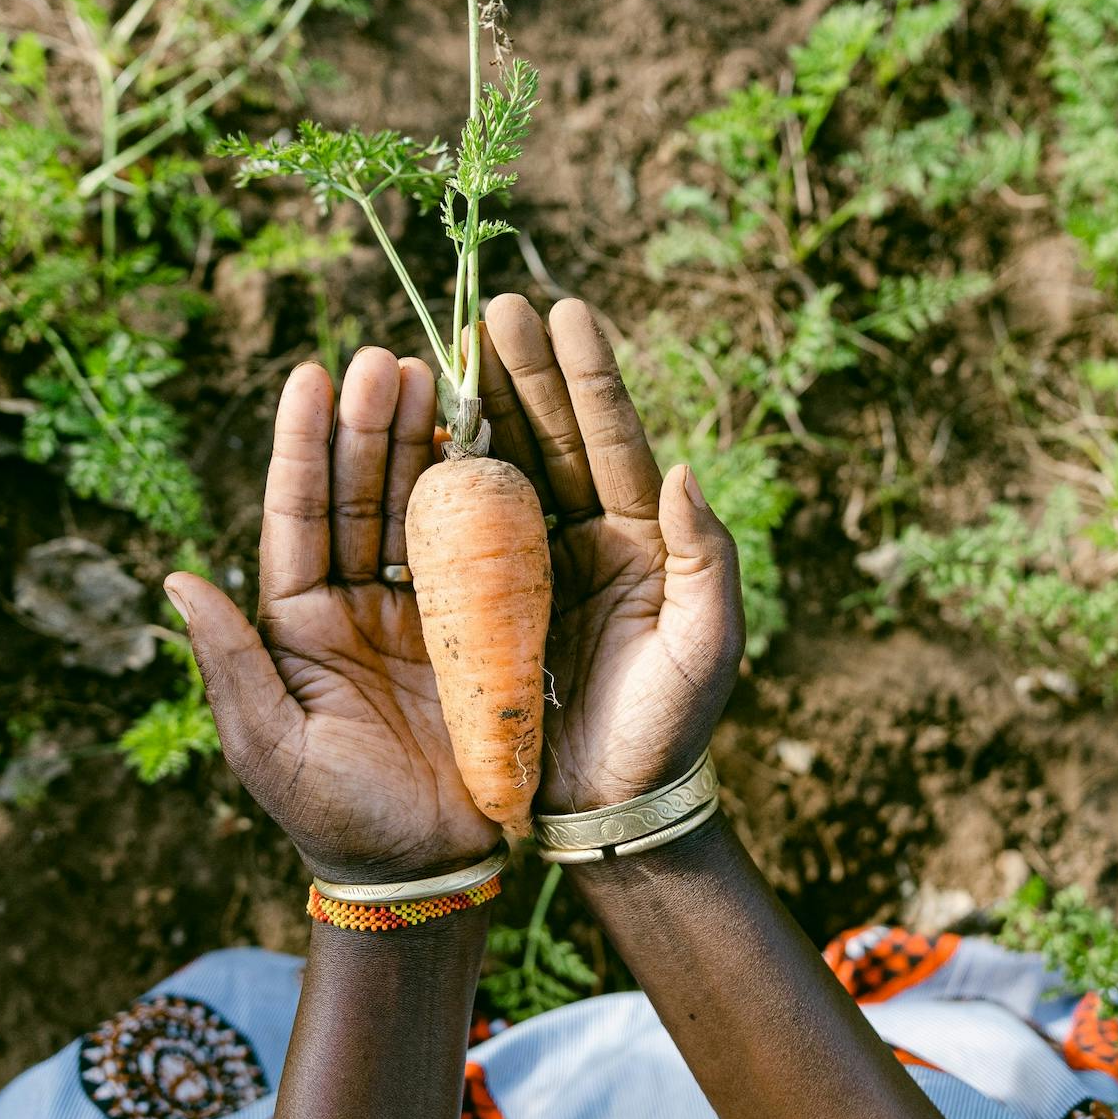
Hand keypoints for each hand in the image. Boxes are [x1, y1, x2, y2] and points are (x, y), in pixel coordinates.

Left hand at [166, 349, 499, 880]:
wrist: (428, 876)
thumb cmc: (338, 820)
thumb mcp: (272, 748)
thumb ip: (229, 664)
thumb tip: (174, 578)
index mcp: (297, 627)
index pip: (297, 518)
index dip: (301, 448)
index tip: (307, 376)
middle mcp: (354, 609)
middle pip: (359, 497)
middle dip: (368, 425)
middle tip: (386, 359)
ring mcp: (418, 617)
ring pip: (415, 511)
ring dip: (422, 443)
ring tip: (433, 376)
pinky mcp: (479, 633)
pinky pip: (477, 555)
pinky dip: (481, 499)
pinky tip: (490, 444)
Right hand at [476, 295, 744, 811]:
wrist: (612, 809)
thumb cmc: (668, 731)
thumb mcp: (704, 648)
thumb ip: (705, 561)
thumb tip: (683, 471)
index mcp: (644, 540)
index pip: (615, 441)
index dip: (589, 376)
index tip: (563, 309)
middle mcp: (589, 539)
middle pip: (552, 438)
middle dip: (520, 372)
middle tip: (489, 309)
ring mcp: (535, 566)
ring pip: (503, 470)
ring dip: (474, 410)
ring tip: (441, 350)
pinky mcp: (487, 602)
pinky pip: (459, 530)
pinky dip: (438, 480)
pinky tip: (412, 437)